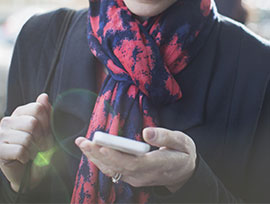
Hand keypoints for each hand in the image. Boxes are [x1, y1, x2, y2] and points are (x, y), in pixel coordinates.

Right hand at [0, 93, 53, 191]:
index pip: (38, 108)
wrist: (31, 173)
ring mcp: (0, 134)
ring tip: (31, 152)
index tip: (45, 133)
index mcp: (20, 112)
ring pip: (26, 138)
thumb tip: (44, 96)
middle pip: (33, 123)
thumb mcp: (47, 129)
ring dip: (34, 149)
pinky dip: (26, 156)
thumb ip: (46, 112)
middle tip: (39, 145)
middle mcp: (8, 121)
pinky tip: (23, 158)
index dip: (47, 123)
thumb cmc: (40, 149)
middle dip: (41, 138)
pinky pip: (20, 150)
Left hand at [75, 127, 195, 192]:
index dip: (115, 156)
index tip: (101, 145)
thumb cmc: (183, 153)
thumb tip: (147, 132)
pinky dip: (101, 160)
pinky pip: (114, 170)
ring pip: (113, 170)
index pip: (132, 163)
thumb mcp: (182, 142)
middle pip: (117, 167)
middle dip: (98, 154)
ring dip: (95, 157)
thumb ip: (166, 137)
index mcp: (157, 164)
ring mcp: (137, 177)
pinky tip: (92, 151)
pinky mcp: (132, 175)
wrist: (185, 172)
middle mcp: (143, 174)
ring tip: (82, 143)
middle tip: (83, 141)